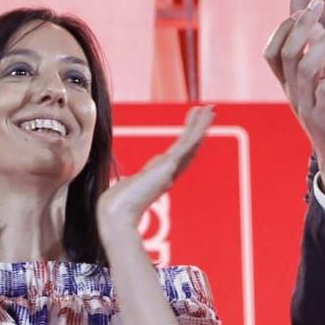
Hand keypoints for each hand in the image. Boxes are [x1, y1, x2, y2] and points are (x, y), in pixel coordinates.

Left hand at [98, 105, 212, 242]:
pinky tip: (202, 115)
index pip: (179, 157)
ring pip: (191, 142)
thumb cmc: (116, 208)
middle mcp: (168, 173)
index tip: (192, 132)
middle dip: (198, 130)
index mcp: (160, 179)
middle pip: (189, 147)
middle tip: (208, 113)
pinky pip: (188, 142)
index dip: (188, 144)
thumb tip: (113, 199)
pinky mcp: (170, 164)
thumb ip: (126, 193)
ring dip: (201, 124)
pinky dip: (197, 128)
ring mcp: (171, 168)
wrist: (118, 215)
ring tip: (210, 109)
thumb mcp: (124, 195)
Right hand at [264, 0, 324, 208]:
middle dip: (302, 25)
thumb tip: (317, 32)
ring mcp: (308, 108)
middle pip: (287, 54)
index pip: (272, 54)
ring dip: (322, 41)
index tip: (301, 10)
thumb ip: (318, 66)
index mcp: (290, 89)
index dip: (282, 30)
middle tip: (320, 3)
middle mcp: (294, 96)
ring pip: (305, 66)